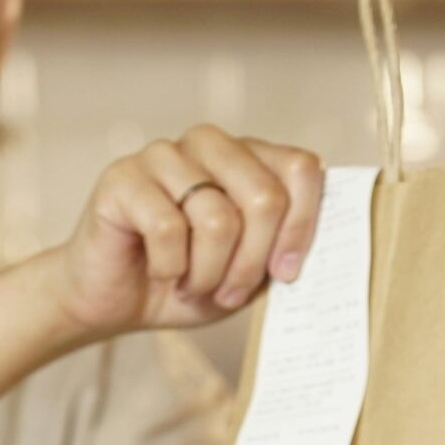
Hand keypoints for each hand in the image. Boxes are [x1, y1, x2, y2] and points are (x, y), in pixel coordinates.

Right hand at [48, 126, 324, 335]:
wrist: (114, 300)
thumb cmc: (186, 281)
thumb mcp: (248, 273)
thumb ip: (282, 250)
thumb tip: (331, 246)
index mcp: (247, 157)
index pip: (301, 168)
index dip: (302, 226)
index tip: (285, 274)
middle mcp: (209, 144)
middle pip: (265, 196)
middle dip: (252, 262)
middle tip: (228, 293)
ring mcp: (163, 154)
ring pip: (218, 218)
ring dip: (209, 273)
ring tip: (191, 285)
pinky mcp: (123, 177)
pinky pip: (168, 229)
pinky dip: (170, 267)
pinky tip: (161, 272)